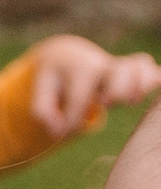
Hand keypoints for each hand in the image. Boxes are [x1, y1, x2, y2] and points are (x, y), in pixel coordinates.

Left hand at [30, 35, 160, 139]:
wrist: (66, 57)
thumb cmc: (53, 81)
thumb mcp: (39, 95)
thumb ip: (43, 114)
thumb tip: (60, 130)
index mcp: (79, 69)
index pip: (80, 100)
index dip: (71, 121)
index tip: (61, 131)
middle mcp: (103, 65)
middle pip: (118, 73)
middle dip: (115, 92)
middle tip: (105, 103)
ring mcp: (119, 67)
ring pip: (140, 66)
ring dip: (140, 85)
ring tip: (131, 101)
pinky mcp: (132, 72)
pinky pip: (149, 69)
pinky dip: (154, 80)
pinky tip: (153, 90)